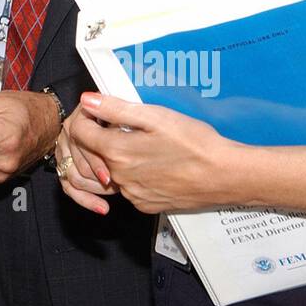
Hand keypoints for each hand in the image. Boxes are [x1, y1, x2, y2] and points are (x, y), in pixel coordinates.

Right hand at [52, 105, 119, 214]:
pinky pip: (69, 186)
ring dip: (94, 188)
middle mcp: (69, 131)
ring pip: (73, 176)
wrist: (124, 129)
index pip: (80, 142)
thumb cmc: (126, 122)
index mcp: (81, 117)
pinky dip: (86, 199)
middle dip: (98, 177)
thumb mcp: (126, 112)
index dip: (96, 160)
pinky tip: (101, 206)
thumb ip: (114, 110)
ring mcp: (65, 149)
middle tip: (118, 184)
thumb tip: (98, 108)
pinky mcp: (65, 166)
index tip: (110, 176)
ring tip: (115, 190)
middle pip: (77, 161)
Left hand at [60, 92, 240, 213]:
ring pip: (109, 171)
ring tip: (136, 140)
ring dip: (113, 155)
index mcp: (117, 151)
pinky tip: (150, 161)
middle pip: (91, 152)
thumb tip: (87, 100)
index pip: (80, 132)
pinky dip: (130, 173)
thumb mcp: (155, 116)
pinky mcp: (146, 205)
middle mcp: (119, 177)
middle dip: (97, 135)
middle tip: (118, 121)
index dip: (86, 116)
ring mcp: (132, 194)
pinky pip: (127, 188)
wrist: (225, 176)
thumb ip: (116, 108)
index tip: (98, 109)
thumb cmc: (195, 143)